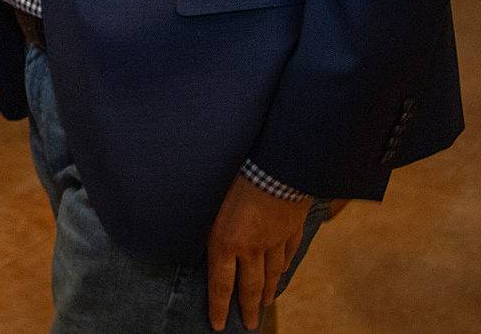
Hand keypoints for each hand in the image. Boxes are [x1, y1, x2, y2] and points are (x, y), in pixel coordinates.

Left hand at [206, 173, 312, 330]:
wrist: (277, 163)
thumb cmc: (237, 174)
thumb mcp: (210, 197)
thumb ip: (204, 220)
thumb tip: (190, 230)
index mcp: (226, 241)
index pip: (220, 284)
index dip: (219, 308)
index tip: (218, 326)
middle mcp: (251, 247)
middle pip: (249, 286)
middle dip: (247, 308)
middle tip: (249, 325)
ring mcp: (274, 240)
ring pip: (271, 273)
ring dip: (267, 290)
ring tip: (265, 303)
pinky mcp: (291, 228)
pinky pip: (288, 252)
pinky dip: (285, 264)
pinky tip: (283, 271)